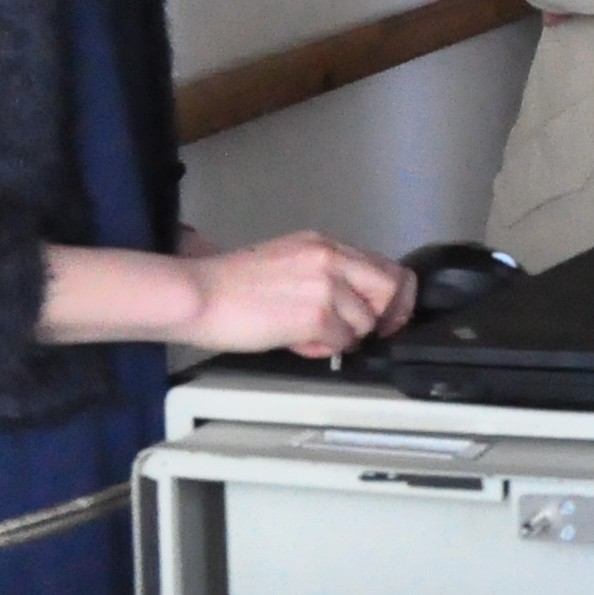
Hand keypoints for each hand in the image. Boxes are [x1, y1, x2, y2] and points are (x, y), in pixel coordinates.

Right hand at [176, 232, 406, 359]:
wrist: (199, 294)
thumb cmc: (230, 285)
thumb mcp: (287, 262)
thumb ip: (324, 275)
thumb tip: (353, 303)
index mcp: (323, 244)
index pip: (383, 264)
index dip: (394, 294)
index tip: (390, 314)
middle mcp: (330, 258)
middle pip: (390, 287)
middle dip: (384, 316)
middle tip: (365, 334)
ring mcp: (326, 285)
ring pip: (366, 322)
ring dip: (343, 338)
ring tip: (309, 337)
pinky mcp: (316, 315)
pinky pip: (343, 342)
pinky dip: (324, 350)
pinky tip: (298, 343)